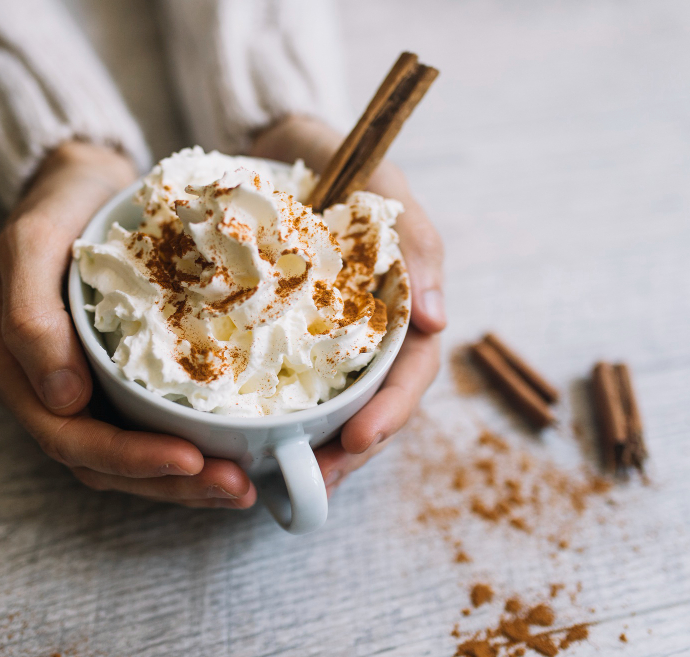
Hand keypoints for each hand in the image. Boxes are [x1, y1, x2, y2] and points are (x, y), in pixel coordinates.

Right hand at [0, 141, 257, 508]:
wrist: (82, 182)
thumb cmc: (56, 206)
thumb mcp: (31, 243)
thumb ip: (31, 316)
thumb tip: (63, 400)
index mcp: (12, 368)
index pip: (69, 439)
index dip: (130, 459)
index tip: (192, 457)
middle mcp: (41, 389)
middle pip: (101, 463)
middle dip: (169, 482)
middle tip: (237, 486)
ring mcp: (77, 387)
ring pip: (125, 457)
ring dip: (183, 480)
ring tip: (242, 484)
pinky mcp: (112, 379)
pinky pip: (144, 427)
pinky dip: (185, 447)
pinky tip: (231, 452)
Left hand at [250, 114, 445, 495]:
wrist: (278, 141)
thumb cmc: (342, 158)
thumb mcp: (385, 188)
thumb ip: (416, 245)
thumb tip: (438, 322)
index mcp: (400, 304)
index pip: (411, 371)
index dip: (390, 412)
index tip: (356, 440)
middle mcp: (368, 328)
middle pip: (374, 403)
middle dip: (351, 450)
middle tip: (314, 483)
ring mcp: (326, 333)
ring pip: (333, 403)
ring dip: (316, 446)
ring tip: (283, 481)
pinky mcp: (284, 331)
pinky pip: (285, 379)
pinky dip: (277, 413)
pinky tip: (251, 439)